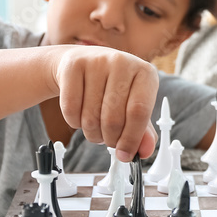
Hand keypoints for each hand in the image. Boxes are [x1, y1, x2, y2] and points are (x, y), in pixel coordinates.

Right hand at [53, 46, 158, 161]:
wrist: (81, 61)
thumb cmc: (111, 87)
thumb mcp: (132, 105)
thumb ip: (142, 130)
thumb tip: (145, 151)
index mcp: (145, 73)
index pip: (139, 112)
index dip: (131, 139)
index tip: (125, 155)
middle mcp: (122, 63)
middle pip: (113, 119)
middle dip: (110, 139)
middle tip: (109, 140)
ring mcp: (97, 61)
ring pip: (91, 117)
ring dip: (92, 133)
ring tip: (95, 126)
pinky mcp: (73, 65)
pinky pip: (70, 110)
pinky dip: (74, 122)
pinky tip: (80, 113)